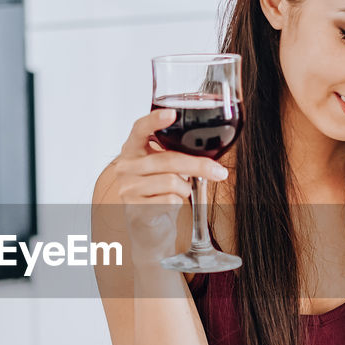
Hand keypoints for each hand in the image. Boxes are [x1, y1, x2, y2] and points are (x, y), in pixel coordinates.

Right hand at [112, 109, 228, 259]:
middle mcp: (125, 167)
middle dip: (199, 165)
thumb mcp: (167, 170)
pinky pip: (169, 200)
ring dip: (186, 188)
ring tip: (181, 193)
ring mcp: (127, 188)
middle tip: (219, 172)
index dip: (155, 120)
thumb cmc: (160, 194)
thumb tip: (210, 151)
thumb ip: (177, 155)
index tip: (172, 113)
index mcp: (132, 150)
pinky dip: (179, 203)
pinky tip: (172, 205)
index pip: (139, 129)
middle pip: (168, 159)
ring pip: (172, 181)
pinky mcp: (135, 208)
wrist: (149, 230)